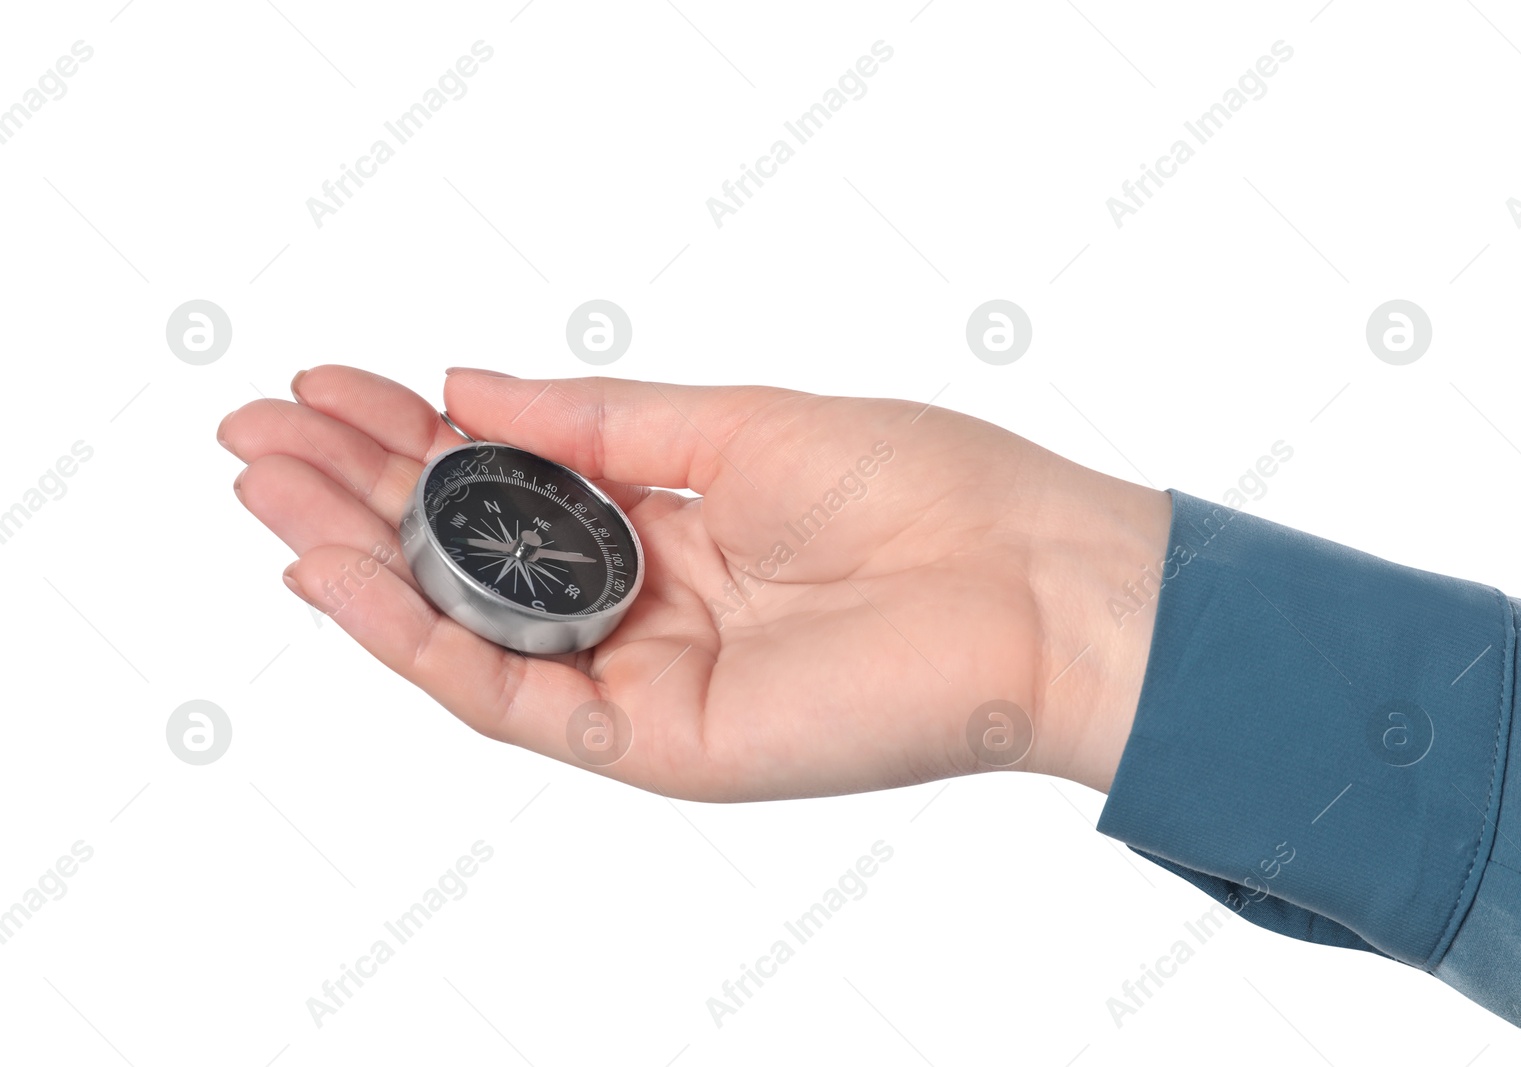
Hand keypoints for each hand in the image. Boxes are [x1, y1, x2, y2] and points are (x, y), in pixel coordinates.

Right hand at [217, 366, 1170, 799]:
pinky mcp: (660, 743)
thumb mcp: (736, 425)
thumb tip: (468, 386)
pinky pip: (515, 697)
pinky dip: (421, 642)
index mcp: (675, 526)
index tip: (328, 383)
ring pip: (472, 633)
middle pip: (473, 558)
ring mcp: (648, 681)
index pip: (513, 483)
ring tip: (268, 493)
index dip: (413, 434)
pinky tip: (339, 576)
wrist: (1034, 584)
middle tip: (257, 434)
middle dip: (359, 494)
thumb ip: (599, 423)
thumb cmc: (922, 489)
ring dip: (361, 563)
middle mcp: (649, 608)